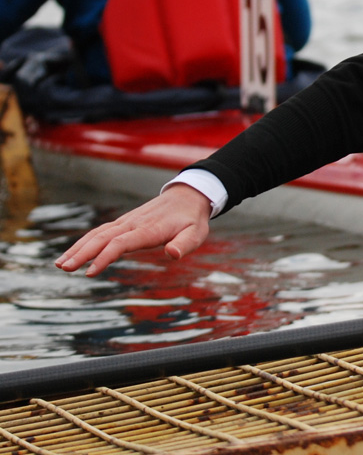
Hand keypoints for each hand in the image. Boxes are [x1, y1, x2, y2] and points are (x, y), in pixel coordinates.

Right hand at [55, 183, 211, 276]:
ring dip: (78, 248)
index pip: (122, 243)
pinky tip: (73, 254)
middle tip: (63, 268)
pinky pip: (100, 232)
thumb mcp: (196, 233)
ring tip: (60, 264)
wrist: (188, 196)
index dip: (105, 257)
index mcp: (149, 229)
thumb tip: (173, 254)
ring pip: (97, 234)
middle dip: (82, 253)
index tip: (90, 273)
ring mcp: (126, 222)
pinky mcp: (124, 223)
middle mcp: (133, 224)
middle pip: (102, 238)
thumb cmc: (192, 220)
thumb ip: (184, 244)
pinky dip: (84, 242)